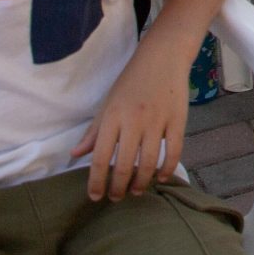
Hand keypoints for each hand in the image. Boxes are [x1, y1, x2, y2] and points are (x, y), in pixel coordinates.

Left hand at [72, 41, 187, 200]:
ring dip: (141, 183)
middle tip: (117, 198)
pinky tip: (161, 177)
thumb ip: (94, 132)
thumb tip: (76, 155)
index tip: (95, 197)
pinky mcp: (178, 120)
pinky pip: (174, 151)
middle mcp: (133, 121)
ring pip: (148, 162)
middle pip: (123, 165)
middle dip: (118, 188)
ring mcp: (157, 121)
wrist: (163, 56)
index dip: (96, 182)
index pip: (100, 157)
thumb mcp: (108, 103)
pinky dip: (168, 169)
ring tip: (136, 191)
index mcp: (112, 117)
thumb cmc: (131, 80)